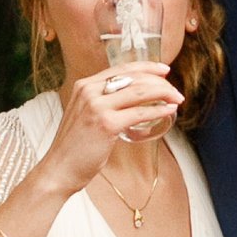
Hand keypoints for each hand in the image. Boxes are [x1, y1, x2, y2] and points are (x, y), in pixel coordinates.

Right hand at [44, 62, 181, 190]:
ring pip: (139, 92)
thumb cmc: (75, 147)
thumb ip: (101, 103)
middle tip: (175, 91)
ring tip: (177, 99)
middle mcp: (89, 90)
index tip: (163, 70)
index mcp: (84, 85)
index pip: (121, 68)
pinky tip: (169, 111)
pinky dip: (158, 110)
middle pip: (134, 77)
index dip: (147, 67)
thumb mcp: (85, 115)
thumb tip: (130, 100)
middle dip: (160, 82)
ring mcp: (96, 106)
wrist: (59, 169)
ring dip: (164, 93)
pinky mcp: (106, 123)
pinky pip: (140, 112)